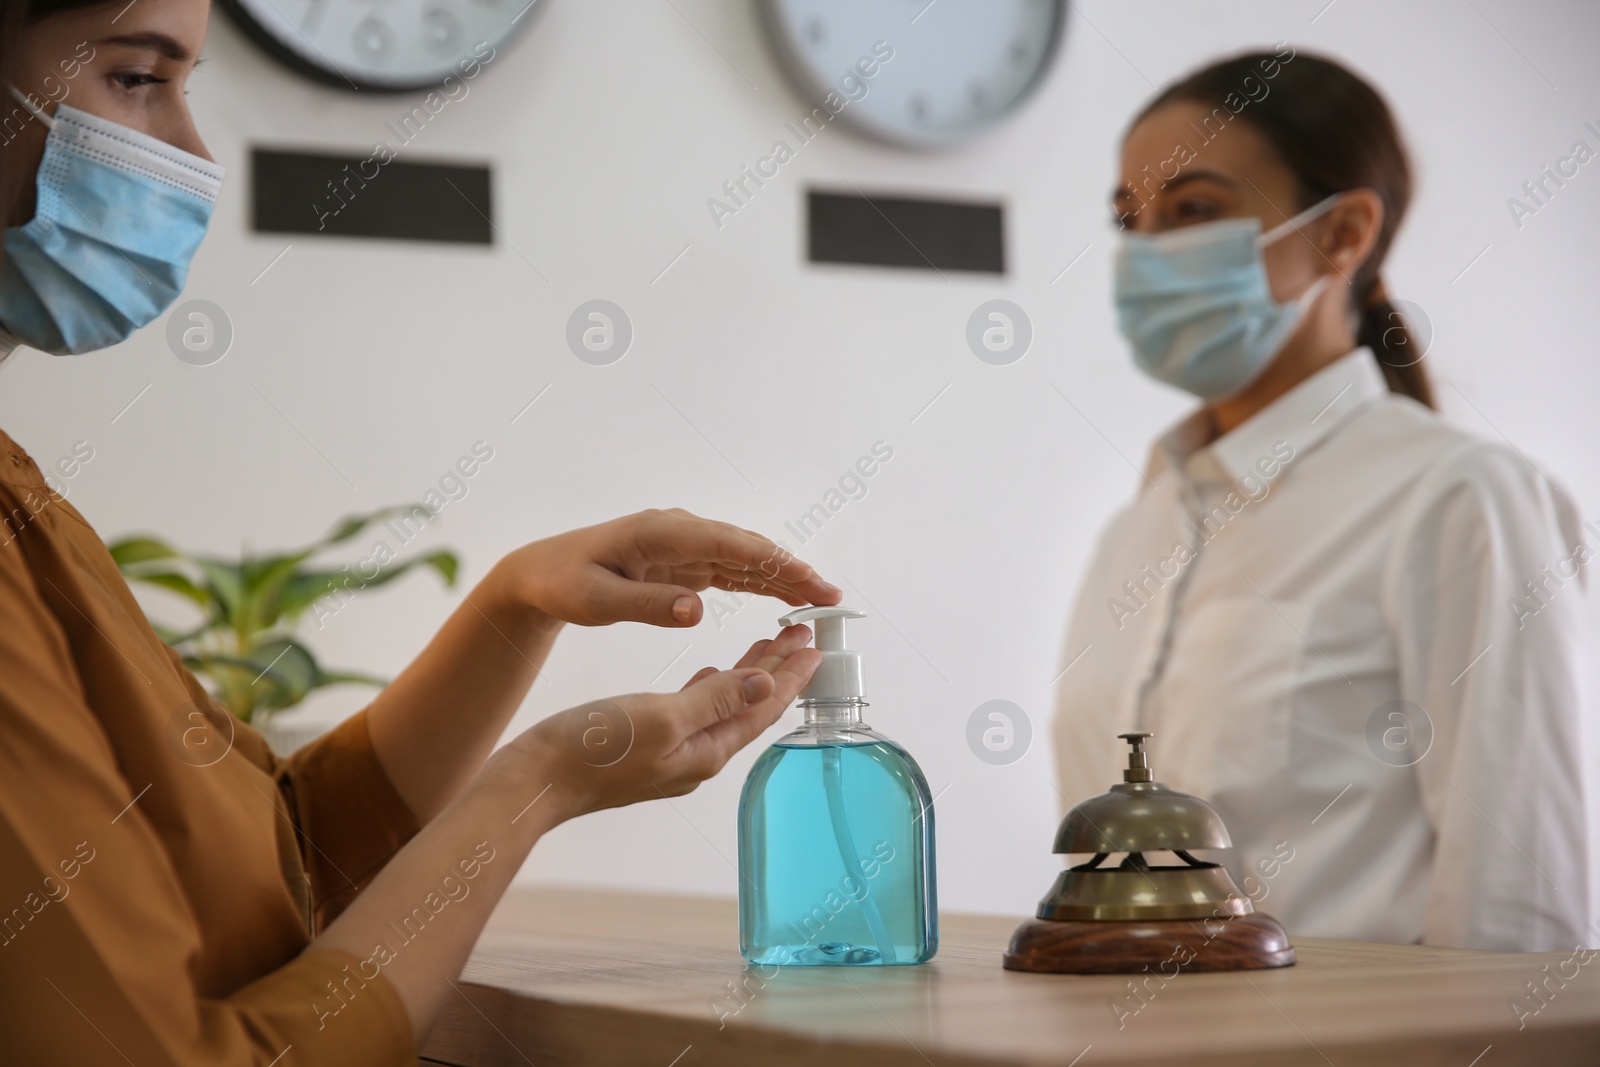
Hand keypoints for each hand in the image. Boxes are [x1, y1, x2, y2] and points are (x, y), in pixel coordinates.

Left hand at [495, 508, 840, 627]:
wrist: (541, 573)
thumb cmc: (564, 584)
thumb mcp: (597, 602)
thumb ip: (648, 605)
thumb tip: (696, 610)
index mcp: (662, 533)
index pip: (730, 545)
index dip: (774, 562)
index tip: (808, 581)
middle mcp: (680, 531)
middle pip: (748, 547)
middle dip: (792, 570)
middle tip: (832, 597)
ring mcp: (685, 545)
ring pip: (745, 558)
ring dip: (783, 576)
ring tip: (822, 599)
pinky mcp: (684, 561)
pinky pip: (730, 569)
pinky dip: (760, 581)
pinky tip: (786, 596)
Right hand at [502, 624, 820, 820]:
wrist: (534, 783)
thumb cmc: (590, 750)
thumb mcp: (660, 717)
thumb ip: (714, 699)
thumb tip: (764, 683)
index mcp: (706, 750)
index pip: (763, 707)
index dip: (791, 674)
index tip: (815, 644)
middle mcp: (697, 757)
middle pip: (751, 708)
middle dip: (779, 671)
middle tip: (802, 635)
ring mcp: (673, 755)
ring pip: (725, 708)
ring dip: (749, 675)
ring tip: (770, 646)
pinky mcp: (650, 748)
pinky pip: (696, 712)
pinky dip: (713, 687)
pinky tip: (713, 674)